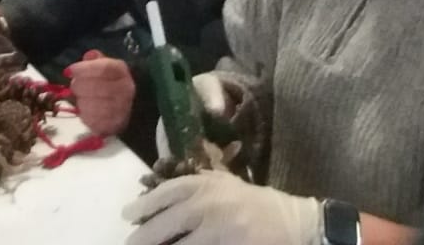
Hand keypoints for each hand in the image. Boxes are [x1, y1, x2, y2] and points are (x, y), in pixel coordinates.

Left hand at [66, 50, 135, 136]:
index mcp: (121, 71)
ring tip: (82, 99)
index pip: (103, 68)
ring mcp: (121, 108)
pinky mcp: (114, 124)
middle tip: (75, 87)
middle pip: (95, 87)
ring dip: (81, 102)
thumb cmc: (108, 83)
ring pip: (92, 105)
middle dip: (79, 86)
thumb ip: (94, 60)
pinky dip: (85, 115)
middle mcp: (125, 89)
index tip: (69, 71)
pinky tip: (86, 110)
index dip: (84, 69)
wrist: (122, 107)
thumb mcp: (103, 66)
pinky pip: (93, 120)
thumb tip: (88, 57)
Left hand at [123, 173, 318, 244]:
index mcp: (209, 186)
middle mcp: (211, 206)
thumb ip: (199, 184)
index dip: (144, 206)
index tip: (127, 216)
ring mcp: (221, 232)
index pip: (167, 193)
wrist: (297, 224)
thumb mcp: (228, 184)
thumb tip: (160, 197)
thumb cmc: (258, 203)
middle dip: (143, 238)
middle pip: (165, 226)